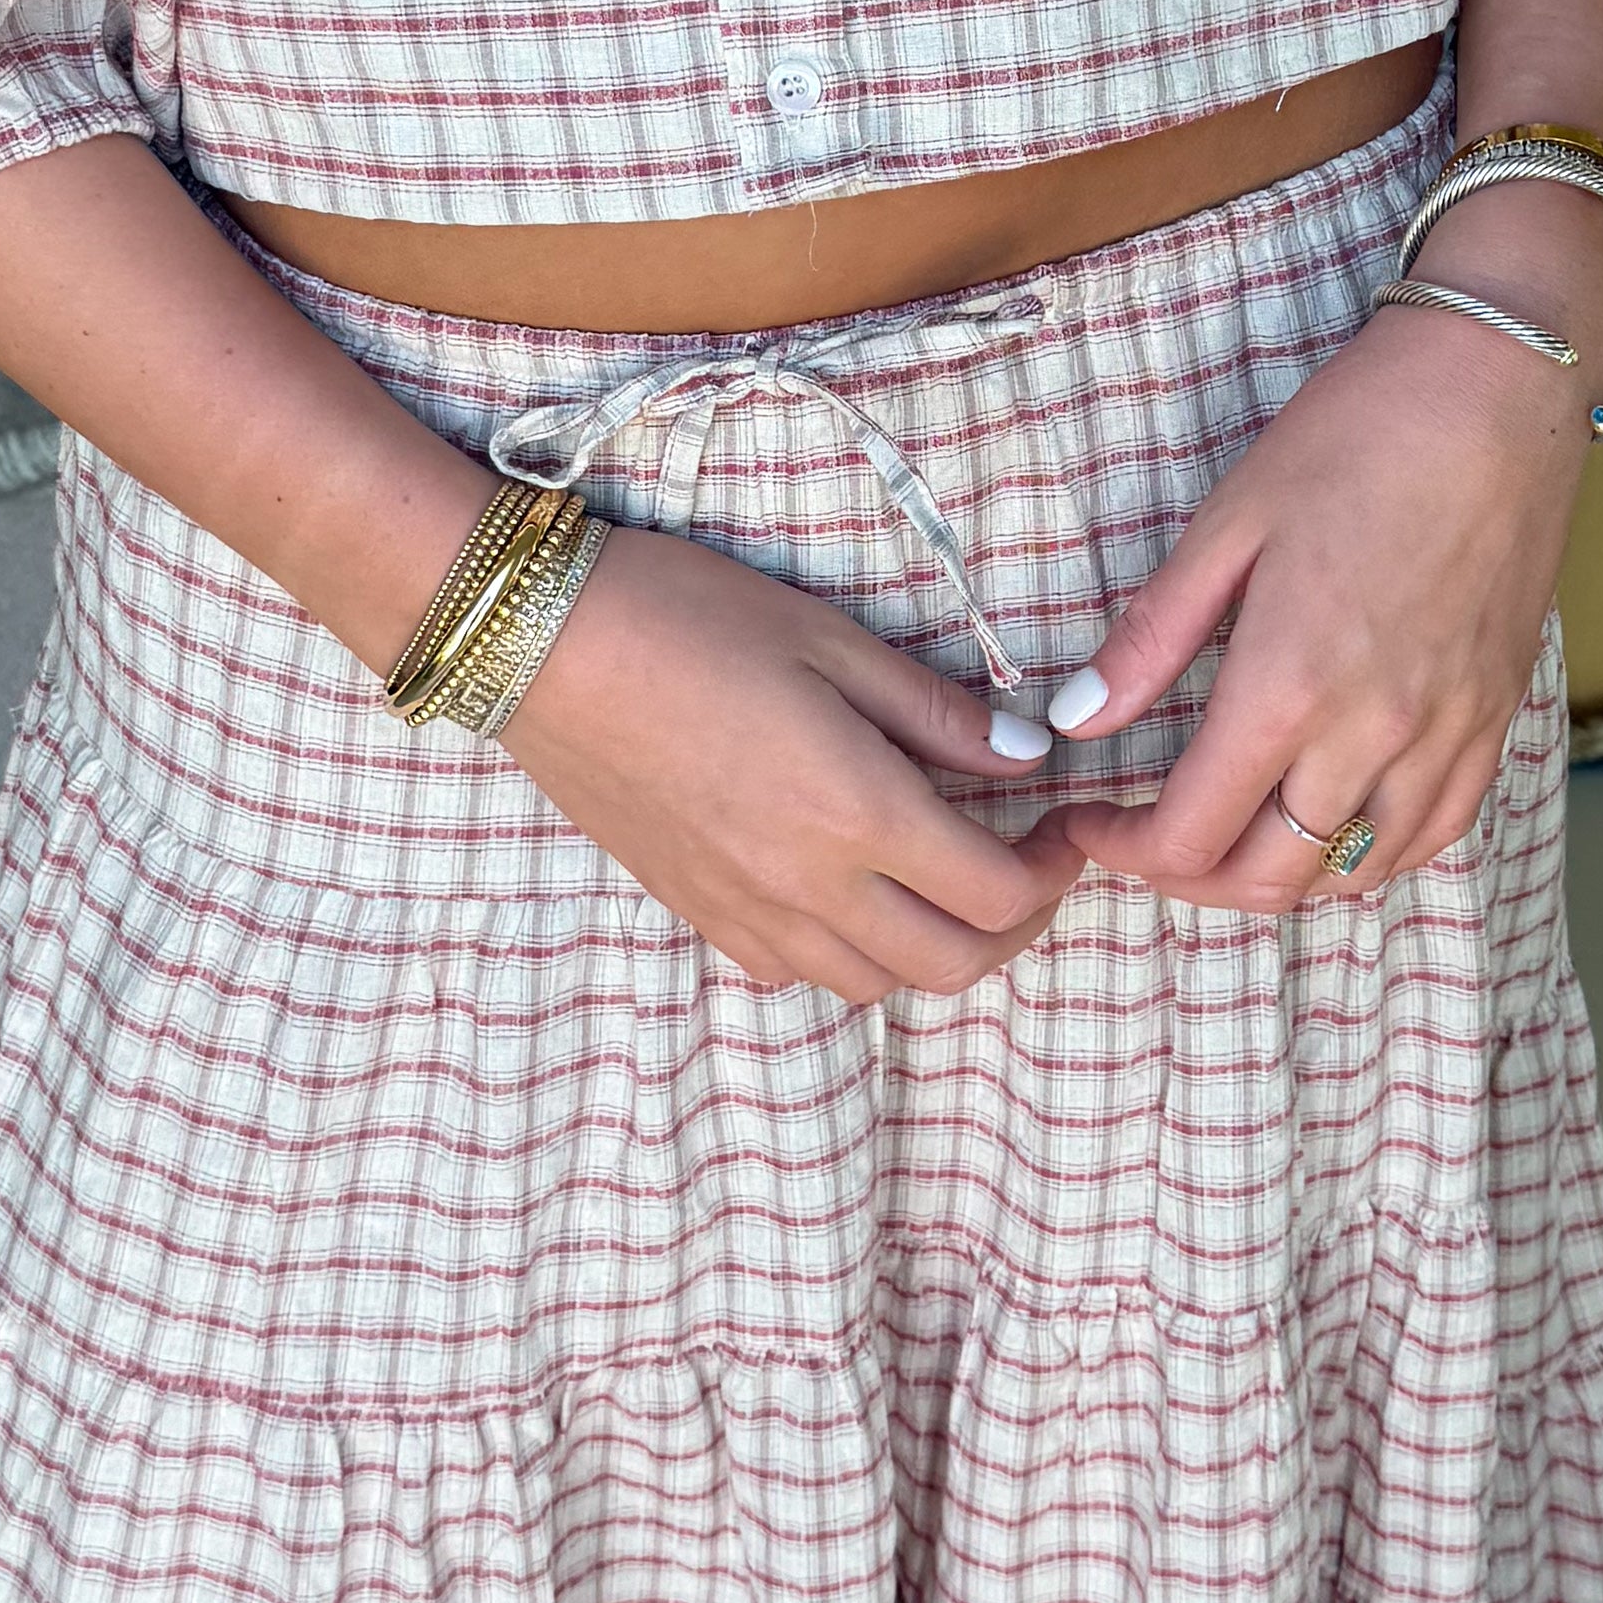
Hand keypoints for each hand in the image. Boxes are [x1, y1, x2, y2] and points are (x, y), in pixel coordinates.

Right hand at [496, 522, 1085, 1008]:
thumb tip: (1023, 758)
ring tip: (941, 879)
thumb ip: (938, 714)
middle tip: (1025, 867)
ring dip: (930, 945)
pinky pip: (795, 970)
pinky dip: (845, 952)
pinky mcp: (697, 912)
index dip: (1053, 870)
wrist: (541, 646)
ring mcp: (746, 911)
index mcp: (858, 813)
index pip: (996, 893)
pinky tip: (845, 887)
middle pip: (951, 963)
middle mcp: (807, 886)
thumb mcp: (832, 642)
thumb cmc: (688, 619)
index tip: (1061, 826)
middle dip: (1013, 926)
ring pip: (873, 982)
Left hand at [1029, 211, 1602, 908]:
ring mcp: (1446, 735)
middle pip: (1269, 877)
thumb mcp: (1229, 525)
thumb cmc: (1357, 437)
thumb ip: (1151, 638)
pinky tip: (1331, 830)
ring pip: (1354, 874)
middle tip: (1147, 840)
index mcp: (1289, 686)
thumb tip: (1075, 720)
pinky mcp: (1496, 720)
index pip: (1190, 833)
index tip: (1088, 823)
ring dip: (1277, 878)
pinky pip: (1433, 836)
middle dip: (1188, 879)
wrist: (1500, 390)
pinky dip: (1370, 858)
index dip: (1124, 850)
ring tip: (1230, 840)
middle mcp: (1374, 733)